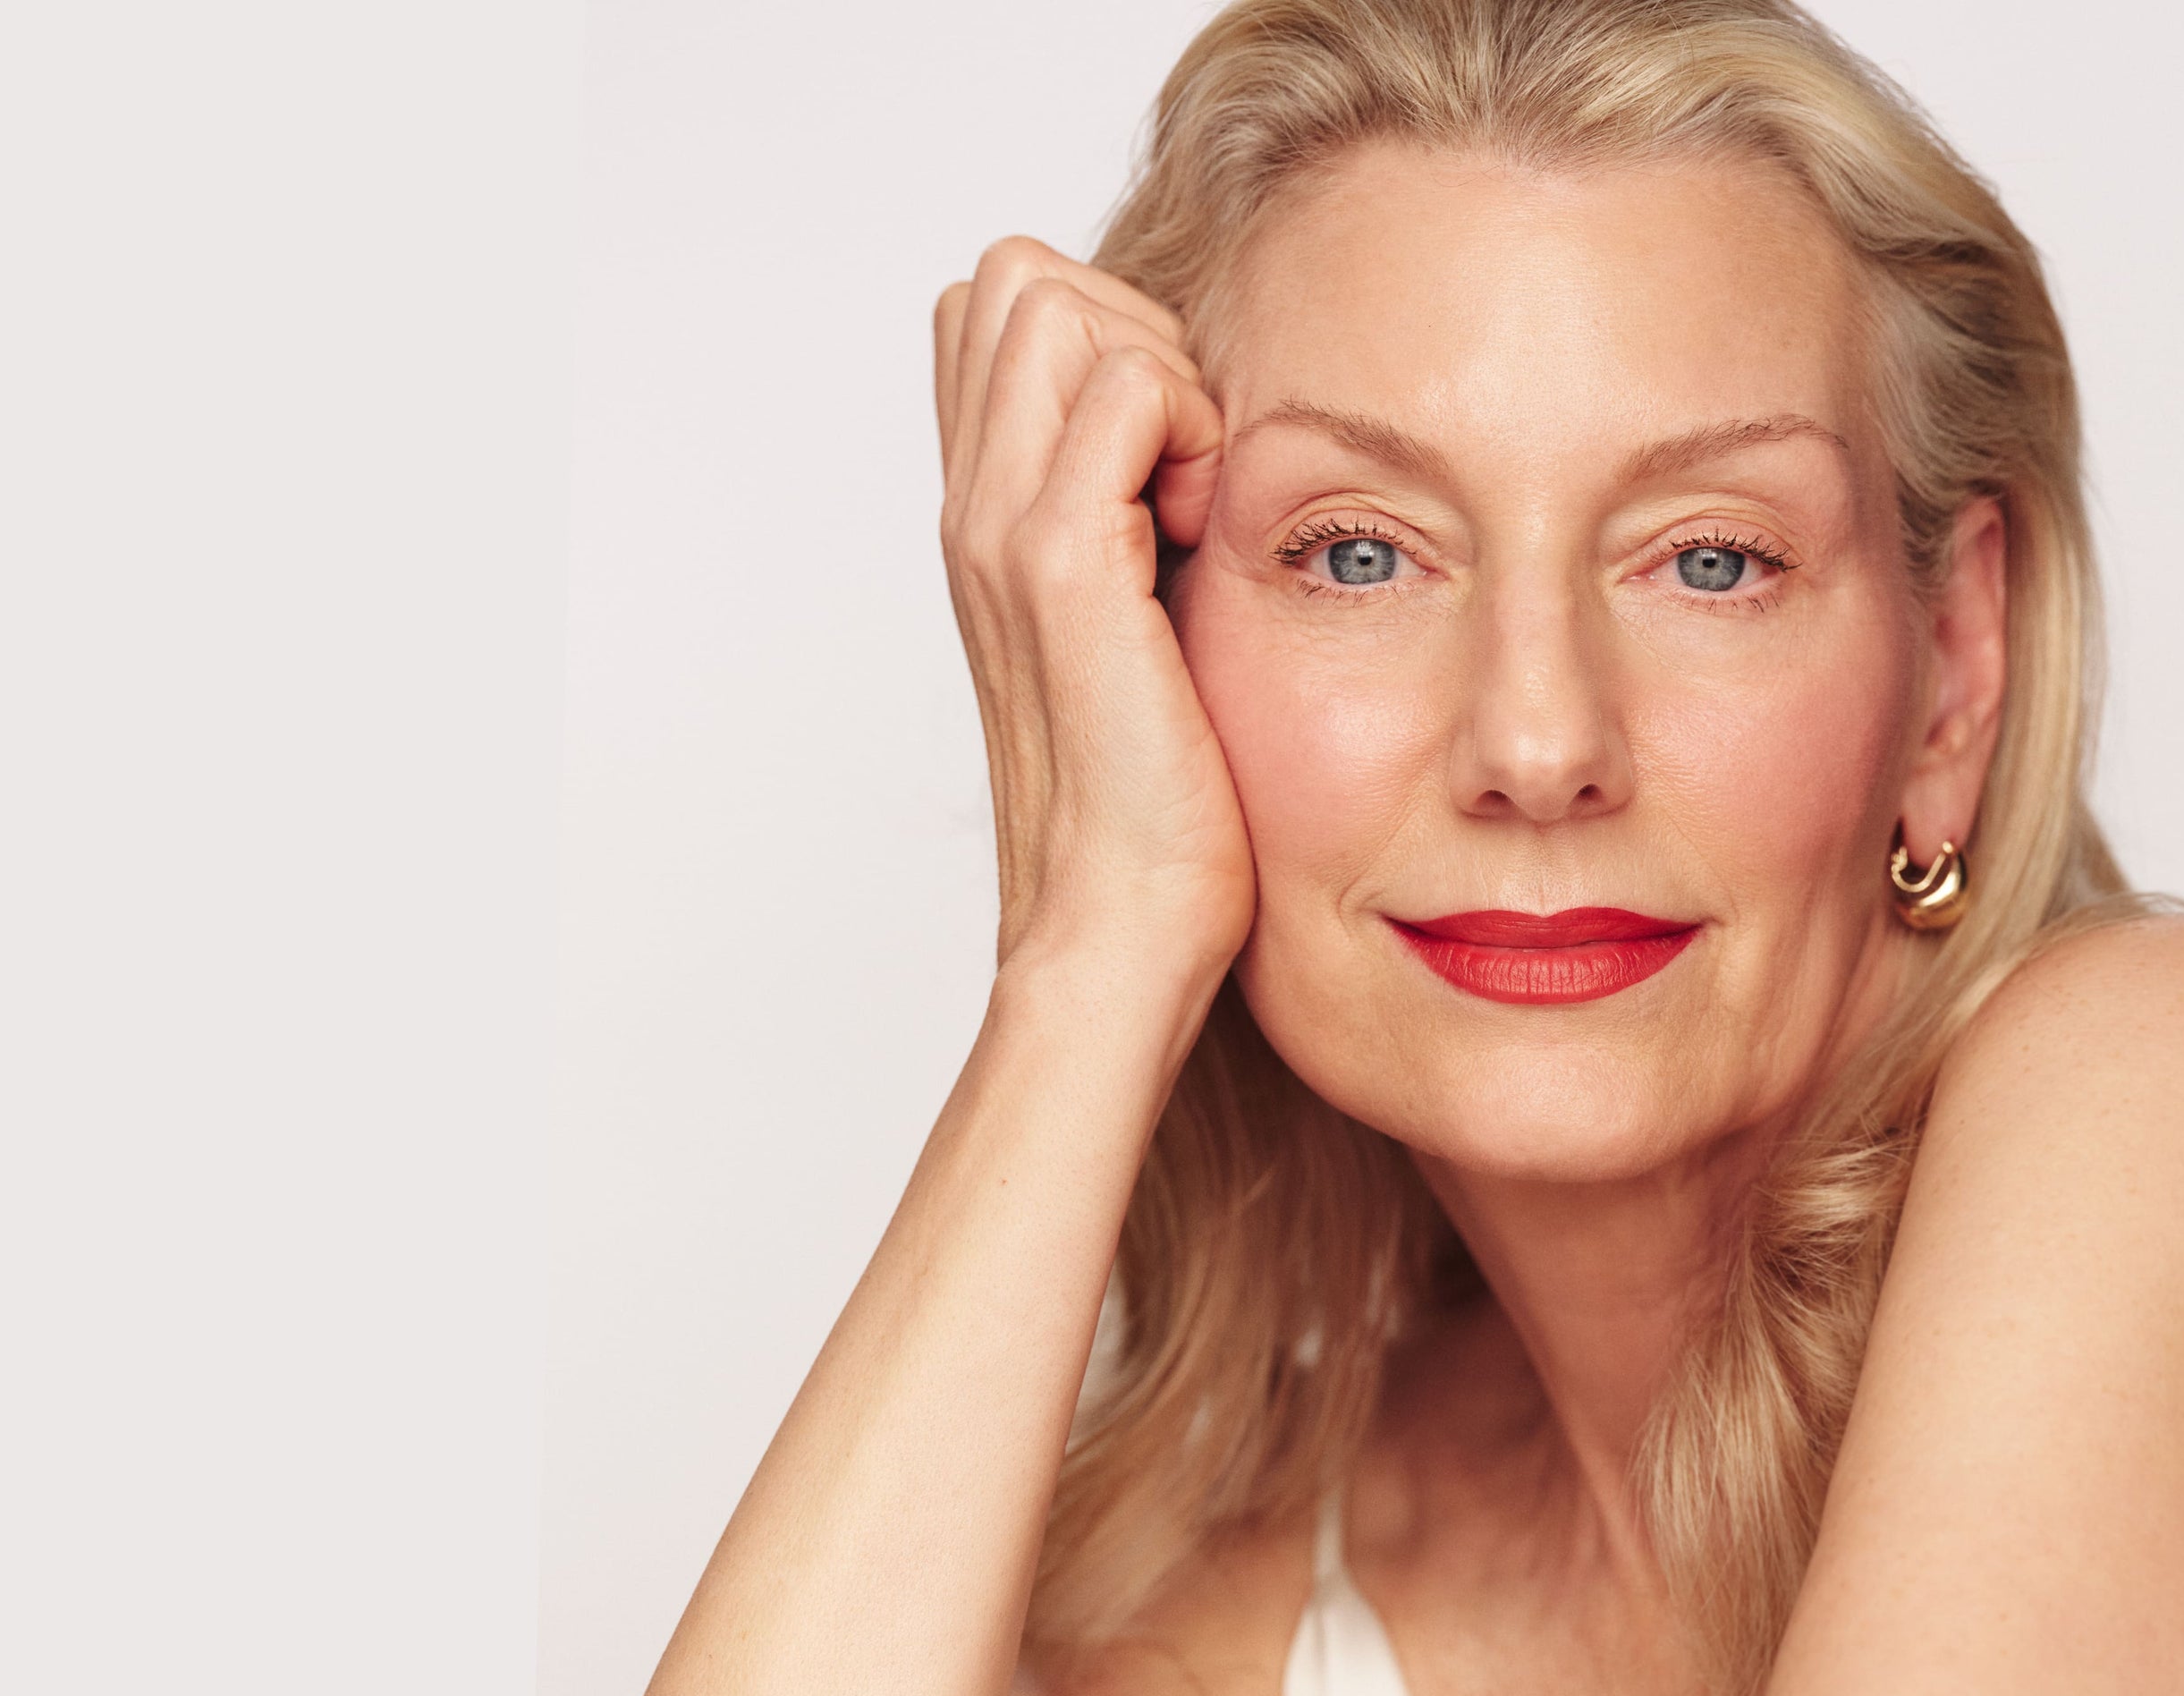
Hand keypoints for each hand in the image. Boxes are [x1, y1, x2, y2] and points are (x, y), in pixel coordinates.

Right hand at [934, 237, 1246, 1001]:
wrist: (1117, 927)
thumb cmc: (1152, 806)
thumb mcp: (1139, 633)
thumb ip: (1143, 529)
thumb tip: (1209, 447)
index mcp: (984, 521)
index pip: (999, 310)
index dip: (1101, 337)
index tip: (1170, 459)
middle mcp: (972, 510)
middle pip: (1018, 278)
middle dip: (1131, 329)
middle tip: (1189, 463)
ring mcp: (1001, 530)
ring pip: (1060, 302)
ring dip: (1161, 369)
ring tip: (1197, 497)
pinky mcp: (1060, 565)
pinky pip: (1124, 387)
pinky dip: (1192, 425)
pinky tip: (1212, 531)